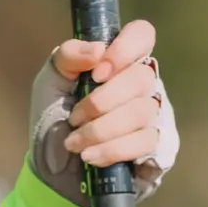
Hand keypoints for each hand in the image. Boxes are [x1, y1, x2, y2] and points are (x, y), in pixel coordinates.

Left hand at [29, 19, 179, 206]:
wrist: (52, 171)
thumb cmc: (54, 121)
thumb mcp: (49, 83)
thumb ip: (68, 57)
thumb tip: (98, 49)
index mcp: (119, 61)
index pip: (142, 35)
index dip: (123, 50)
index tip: (96, 74)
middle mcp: (143, 84)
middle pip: (140, 78)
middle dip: (100, 102)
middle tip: (74, 117)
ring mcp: (154, 116)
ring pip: (142, 112)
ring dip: (100, 130)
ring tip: (74, 142)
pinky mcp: (158, 148)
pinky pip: (145, 142)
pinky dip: (112, 150)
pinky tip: (90, 156)